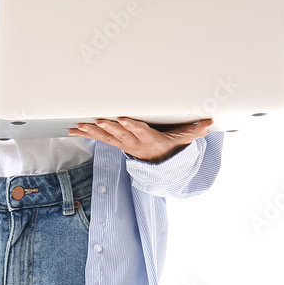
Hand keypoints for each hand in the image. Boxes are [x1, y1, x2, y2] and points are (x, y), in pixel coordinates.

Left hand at [67, 117, 212, 162]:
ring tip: (80, 125)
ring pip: (107, 137)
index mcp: (150, 140)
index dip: (131, 125)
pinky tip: (74, 129)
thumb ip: (194, 130)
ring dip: (93, 131)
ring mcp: (124, 144)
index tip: (122, 119)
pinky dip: (87, 133)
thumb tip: (209, 123)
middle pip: (120, 134)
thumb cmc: (171, 147)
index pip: (140, 131)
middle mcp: (134, 144)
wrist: (160, 165)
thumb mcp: (183, 140)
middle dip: (108, 127)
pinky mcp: (116, 144)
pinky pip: (100, 138)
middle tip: (98, 120)